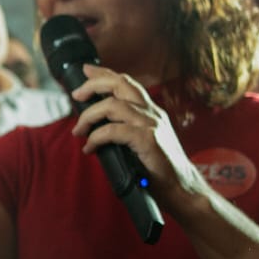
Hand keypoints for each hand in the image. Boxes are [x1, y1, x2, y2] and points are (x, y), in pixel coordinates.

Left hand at [69, 64, 202, 206]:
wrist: (182, 188)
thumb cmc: (159, 169)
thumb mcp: (143, 141)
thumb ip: (126, 129)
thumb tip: (96, 126)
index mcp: (151, 111)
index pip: (126, 82)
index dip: (105, 73)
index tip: (87, 70)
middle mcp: (152, 113)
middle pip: (120, 83)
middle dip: (94, 84)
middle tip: (76, 95)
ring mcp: (151, 125)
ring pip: (112, 105)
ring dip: (89, 116)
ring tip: (78, 130)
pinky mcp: (148, 140)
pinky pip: (113, 131)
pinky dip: (96, 138)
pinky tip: (90, 148)